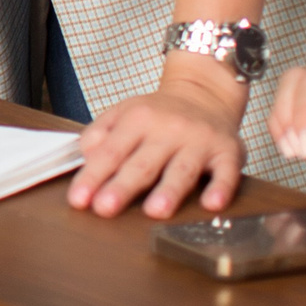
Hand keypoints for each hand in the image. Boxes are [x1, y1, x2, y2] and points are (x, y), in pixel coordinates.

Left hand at [67, 52, 247, 218]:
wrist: (205, 94)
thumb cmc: (159, 114)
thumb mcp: (123, 114)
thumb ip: (99, 135)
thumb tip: (85, 160)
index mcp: (137, 120)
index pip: (110, 152)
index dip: (93, 176)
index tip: (78, 200)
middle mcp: (167, 130)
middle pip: (142, 163)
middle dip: (122, 187)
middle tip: (104, 208)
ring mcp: (198, 141)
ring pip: (182, 169)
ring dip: (169, 191)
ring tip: (155, 212)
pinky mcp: (227, 152)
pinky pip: (226, 172)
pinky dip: (221, 188)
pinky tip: (212, 204)